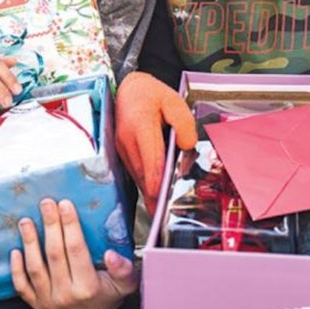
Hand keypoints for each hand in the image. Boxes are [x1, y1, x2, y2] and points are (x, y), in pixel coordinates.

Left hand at [11, 198, 137, 308]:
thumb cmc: (111, 291)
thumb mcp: (126, 283)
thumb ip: (123, 269)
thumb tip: (111, 254)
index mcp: (88, 287)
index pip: (76, 250)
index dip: (70, 226)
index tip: (66, 204)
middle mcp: (66, 296)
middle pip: (54, 255)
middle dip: (50, 226)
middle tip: (46, 203)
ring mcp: (49, 302)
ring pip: (35, 268)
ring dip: (29, 242)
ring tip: (26, 221)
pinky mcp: (37, 304)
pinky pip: (22, 286)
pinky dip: (16, 269)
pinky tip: (15, 250)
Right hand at [114, 72, 196, 212]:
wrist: (129, 88)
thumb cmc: (152, 94)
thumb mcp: (173, 101)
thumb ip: (183, 122)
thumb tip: (186, 146)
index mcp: (140, 127)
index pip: (149, 160)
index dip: (155, 182)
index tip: (159, 201)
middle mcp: (127, 142)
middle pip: (143, 175)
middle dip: (153, 197)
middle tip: (162, 219)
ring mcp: (122, 149)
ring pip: (138, 176)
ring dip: (149, 194)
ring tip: (160, 214)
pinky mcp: (123, 153)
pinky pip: (136, 172)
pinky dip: (146, 185)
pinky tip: (155, 197)